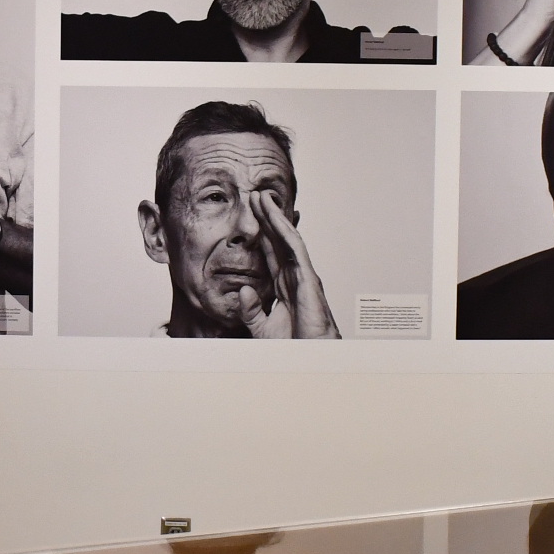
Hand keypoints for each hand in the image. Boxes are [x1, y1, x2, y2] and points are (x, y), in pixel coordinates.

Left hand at [245, 189, 338, 338]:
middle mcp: (294, 276)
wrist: (310, 357)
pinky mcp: (307, 277)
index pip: (270, 253)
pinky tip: (275, 217)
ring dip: (275, 217)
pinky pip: (295, 248)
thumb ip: (250, 310)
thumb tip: (243, 290)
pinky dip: (285, 230)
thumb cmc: (294, 346)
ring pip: (287, 238)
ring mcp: (302, 275)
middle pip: (278, 240)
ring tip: (262, 197)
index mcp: (283, 286)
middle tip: (255, 196)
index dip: (261, 234)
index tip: (251, 217)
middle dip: (267, 217)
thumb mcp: (261, 327)